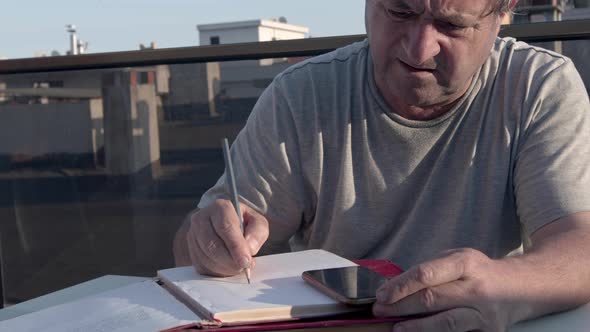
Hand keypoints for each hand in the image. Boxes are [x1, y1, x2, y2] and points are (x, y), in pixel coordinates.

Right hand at [186, 199, 268, 276]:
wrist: (226, 226)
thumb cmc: (243, 223)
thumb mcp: (257, 222)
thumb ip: (257, 233)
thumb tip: (249, 249)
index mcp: (220, 207)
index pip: (225, 227)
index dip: (236, 246)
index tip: (245, 261)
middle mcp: (202, 218)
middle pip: (212, 244)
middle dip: (230, 261)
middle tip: (243, 267)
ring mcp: (193, 235)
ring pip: (206, 257)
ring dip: (224, 267)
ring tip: (238, 267)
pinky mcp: (190, 250)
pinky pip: (201, 266)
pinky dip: (216, 271)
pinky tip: (227, 268)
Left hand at [373, 248, 515, 331]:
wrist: (522, 288)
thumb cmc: (478, 271)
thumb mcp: (456, 258)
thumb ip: (429, 270)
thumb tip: (393, 286)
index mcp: (466, 263)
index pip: (426, 274)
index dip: (401, 285)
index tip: (382, 294)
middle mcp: (477, 288)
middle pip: (432, 299)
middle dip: (401, 306)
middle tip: (380, 310)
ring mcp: (484, 313)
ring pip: (446, 323)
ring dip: (416, 327)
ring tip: (397, 327)